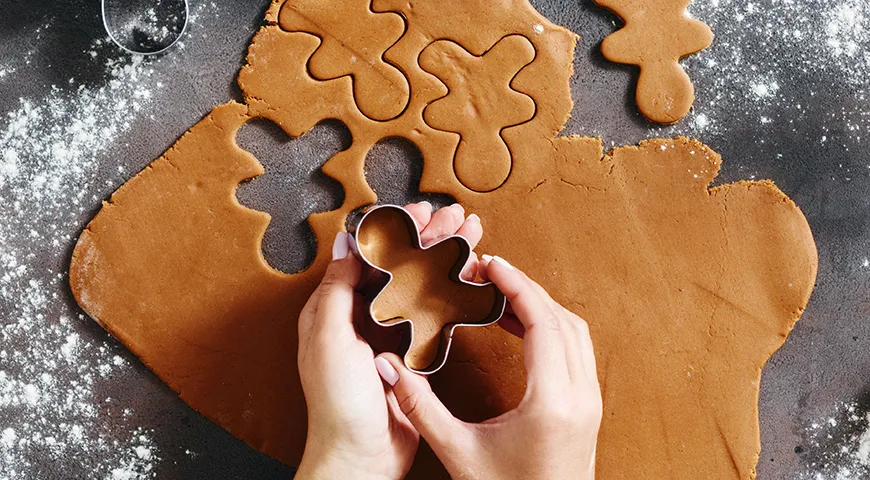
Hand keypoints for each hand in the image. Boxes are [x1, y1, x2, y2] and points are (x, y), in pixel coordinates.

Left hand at [295, 202, 482, 479]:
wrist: (361, 455)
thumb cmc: (336, 402)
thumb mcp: (330, 336)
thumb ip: (336, 287)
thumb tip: (343, 240)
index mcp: (335, 308)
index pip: (368, 255)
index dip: (397, 229)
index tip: (420, 210)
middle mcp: (362, 317)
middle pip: (400, 265)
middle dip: (429, 238)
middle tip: (457, 216)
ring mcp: (389, 335)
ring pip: (421, 285)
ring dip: (445, 259)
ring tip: (471, 235)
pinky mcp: (412, 353)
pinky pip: (434, 315)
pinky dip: (452, 292)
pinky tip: (470, 278)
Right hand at [376, 255, 602, 479]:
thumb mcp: (457, 452)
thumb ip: (419, 407)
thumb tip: (387, 369)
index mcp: (552, 401)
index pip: (543, 321)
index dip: (516, 285)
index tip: (490, 265)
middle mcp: (580, 396)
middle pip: (562, 318)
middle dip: (525, 288)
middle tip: (488, 273)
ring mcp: (589, 402)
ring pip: (574, 332)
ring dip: (540, 306)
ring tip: (499, 294)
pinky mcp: (587, 408)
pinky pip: (575, 351)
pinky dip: (550, 328)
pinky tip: (518, 327)